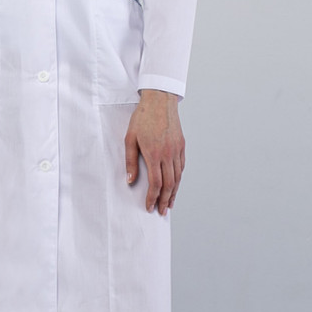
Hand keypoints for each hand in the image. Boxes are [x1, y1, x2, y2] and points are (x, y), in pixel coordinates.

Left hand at [124, 90, 184, 215]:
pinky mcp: (182, 145)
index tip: (149, 207)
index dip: (152, 198)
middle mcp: (168, 154)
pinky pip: (182, 167)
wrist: (159, 100)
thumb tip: (130, 180)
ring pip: (178, 177)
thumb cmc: (142, 118)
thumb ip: (130, 161)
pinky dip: (179, 179)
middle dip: (164, 200)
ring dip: (174, 193)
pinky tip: (176, 185)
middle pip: (169, 184)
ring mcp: (177, 150)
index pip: (155, 183)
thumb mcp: (130, 138)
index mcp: (154, 154)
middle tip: (161, 211)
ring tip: (169, 203)